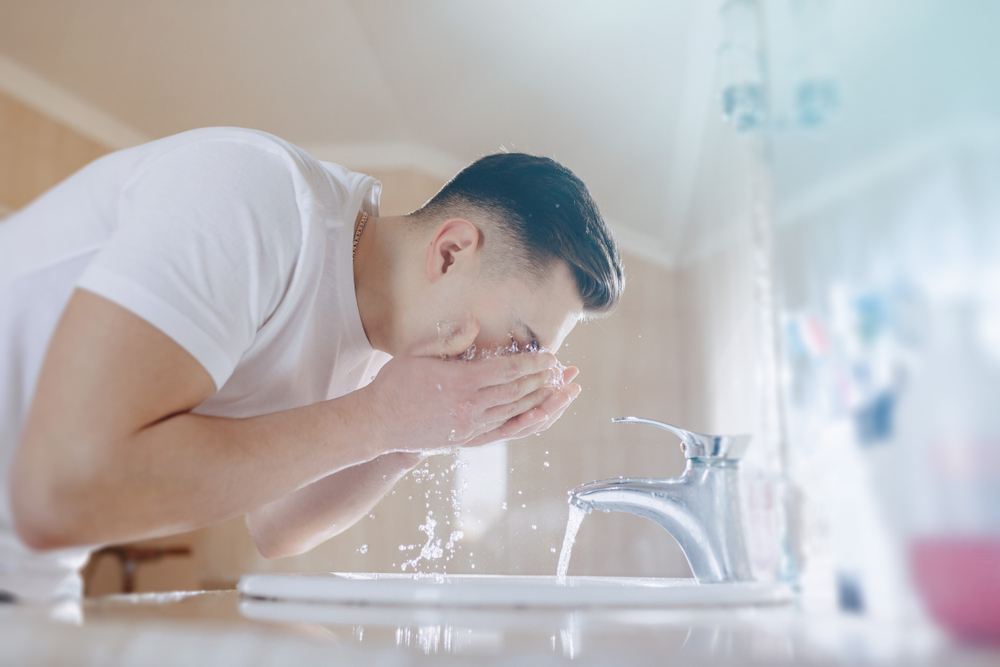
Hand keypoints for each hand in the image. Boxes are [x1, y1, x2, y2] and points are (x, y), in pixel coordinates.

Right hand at [361, 318, 580, 453]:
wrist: (377, 423)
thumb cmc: (394, 383)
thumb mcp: (417, 351)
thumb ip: (449, 338)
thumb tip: (475, 323)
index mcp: (461, 382)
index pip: (507, 371)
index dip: (533, 363)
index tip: (550, 356)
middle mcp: (470, 407)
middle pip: (518, 393)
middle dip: (545, 380)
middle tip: (564, 371)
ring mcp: (470, 427)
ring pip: (516, 414)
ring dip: (543, 401)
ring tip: (564, 392)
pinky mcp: (467, 441)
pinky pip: (505, 433)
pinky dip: (526, 424)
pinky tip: (541, 417)